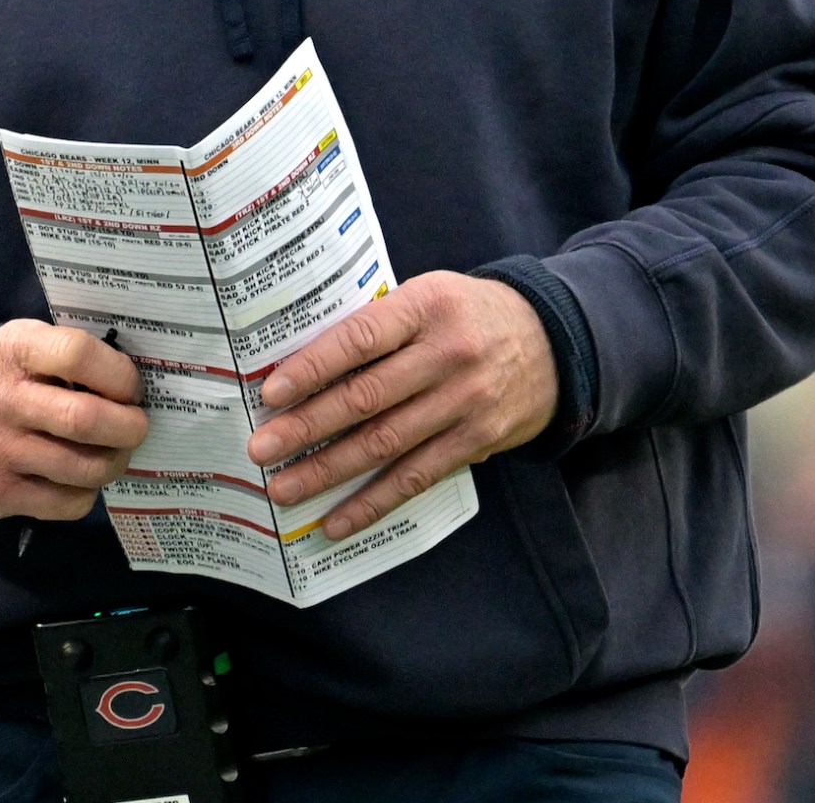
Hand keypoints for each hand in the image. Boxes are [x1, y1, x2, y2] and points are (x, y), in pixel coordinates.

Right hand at [0, 321, 150, 519]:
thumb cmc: (8, 374)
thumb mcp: (30, 343)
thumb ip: (75, 356)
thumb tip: (135, 390)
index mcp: (14, 349)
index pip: (77, 356)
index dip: (119, 375)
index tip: (131, 388)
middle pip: (85, 420)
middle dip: (130, 427)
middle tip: (137, 426)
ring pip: (84, 469)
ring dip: (115, 461)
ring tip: (114, 451)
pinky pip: (68, 503)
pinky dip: (87, 491)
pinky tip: (79, 475)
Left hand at [245, 271, 556, 539]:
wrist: (553, 341)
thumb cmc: (469, 315)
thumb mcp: (429, 296)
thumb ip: (380, 324)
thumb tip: (304, 367)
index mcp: (426, 306)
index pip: (360, 338)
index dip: (313, 367)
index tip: (272, 393)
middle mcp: (447, 354)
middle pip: (366, 397)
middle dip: (307, 427)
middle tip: (261, 449)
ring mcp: (464, 402)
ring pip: (385, 443)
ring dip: (328, 470)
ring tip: (284, 488)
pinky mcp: (476, 440)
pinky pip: (417, 477)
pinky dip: (374, 502)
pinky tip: (337, 519)